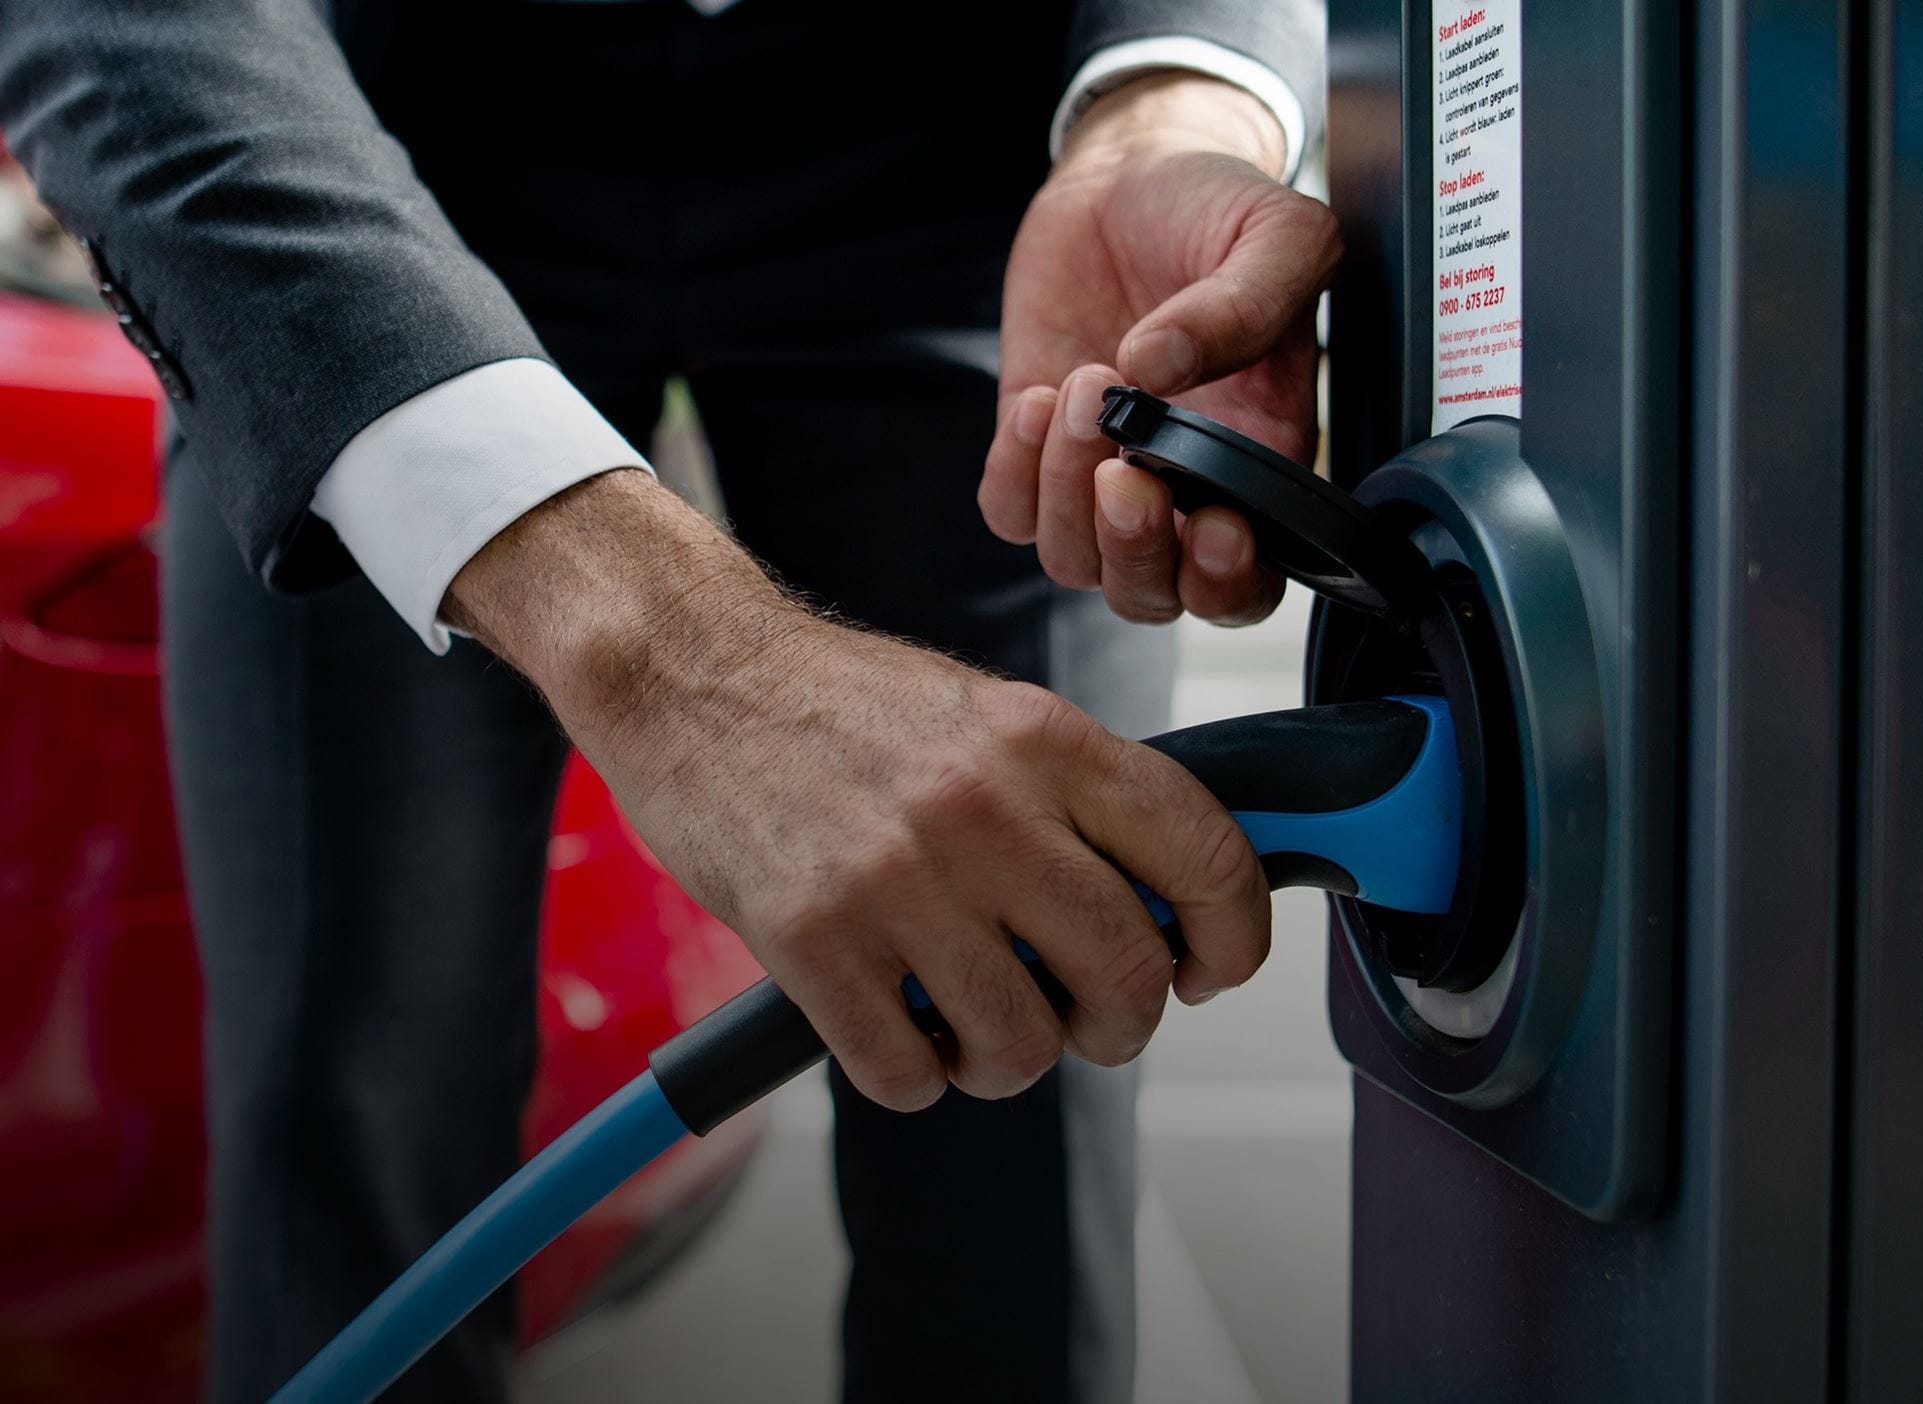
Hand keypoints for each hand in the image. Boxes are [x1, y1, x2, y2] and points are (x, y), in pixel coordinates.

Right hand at [447, 471, 1268, 1109]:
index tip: (1208, 970)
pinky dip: (912, 1076)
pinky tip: (893, 1029)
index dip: (1234, 938)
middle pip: (1124, 974)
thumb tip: (1173, 911)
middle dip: (1117, 1025)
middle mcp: (983, 806)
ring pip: (1021, 1044)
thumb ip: (1077, 800)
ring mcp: (894, 877)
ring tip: (968, 1024)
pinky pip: (905, 1073)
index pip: (1202, 854)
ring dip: (1005, 1061)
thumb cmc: (842, 707)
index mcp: (1044, 737)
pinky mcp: (809, 938)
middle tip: (1080, 1020)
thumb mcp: (986, 714)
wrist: (688, 674)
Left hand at [982, 73, 1342, 625]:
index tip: (1210, 524)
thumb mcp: (1276, 235)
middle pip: (1152, 593)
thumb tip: (1160, 367)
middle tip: (1125, 467)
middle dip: (1133, 549)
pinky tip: (1037, 396)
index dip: (1226, 582)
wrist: (1134, 173)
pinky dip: (1014, 471)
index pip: (1248, 582)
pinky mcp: (1035, 447)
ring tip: (1085, 381)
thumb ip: (1246, 303)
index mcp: (1261, 462)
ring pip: (1072, 559)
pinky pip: (1008, 512)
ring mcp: (1102, 473)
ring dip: (1068, 488)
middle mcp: (1182, 488)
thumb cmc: (1219, 209)